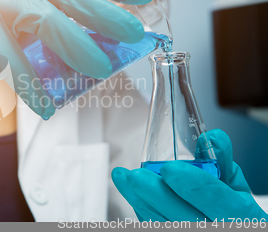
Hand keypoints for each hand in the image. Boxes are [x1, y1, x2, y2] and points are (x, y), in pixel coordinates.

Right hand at [0, 0, 156, 143]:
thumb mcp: (29, 32)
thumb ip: (60, 32)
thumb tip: (108, 46)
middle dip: (103, 12)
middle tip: (133, 32)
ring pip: (41, 18)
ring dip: (75, 45)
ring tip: (100, 69)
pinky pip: (11, 60)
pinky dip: (31, 85)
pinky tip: (47, 106)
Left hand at [112, 129, 267, 221]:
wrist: (231, 229)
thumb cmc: (232, 210)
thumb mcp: (235, 185)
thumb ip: (221, 159)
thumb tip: (211, 137)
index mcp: (239, 215)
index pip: (216, 200)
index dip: (192, 185)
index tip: (169, 168)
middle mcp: (214, 230)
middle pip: (184, 217)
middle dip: (156, 195)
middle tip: (134, 175)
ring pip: (162, 223)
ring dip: (138, 200)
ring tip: (121, 177)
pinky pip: (155, 226)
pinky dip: (142, 209)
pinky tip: (130, 192)